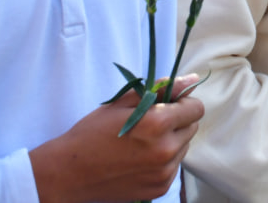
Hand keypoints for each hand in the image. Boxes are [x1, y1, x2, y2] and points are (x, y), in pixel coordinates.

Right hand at [30, 74, 202, 202]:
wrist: (71, 173)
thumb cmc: (93, 132)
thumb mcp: (123, 102)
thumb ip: (161, 89)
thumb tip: (193, 80)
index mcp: (158, 124)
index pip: (196, 108)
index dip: (182, 102)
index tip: (166, 104)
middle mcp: (166, 150)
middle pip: (192, 127)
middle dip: (177, 120)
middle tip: (150, 122)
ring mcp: (164, 172)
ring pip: (184, 147)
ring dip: (172, 140)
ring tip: (142, 141)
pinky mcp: (160, 188)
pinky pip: (174, 166)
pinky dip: (164, 160)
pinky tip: (140, 158)